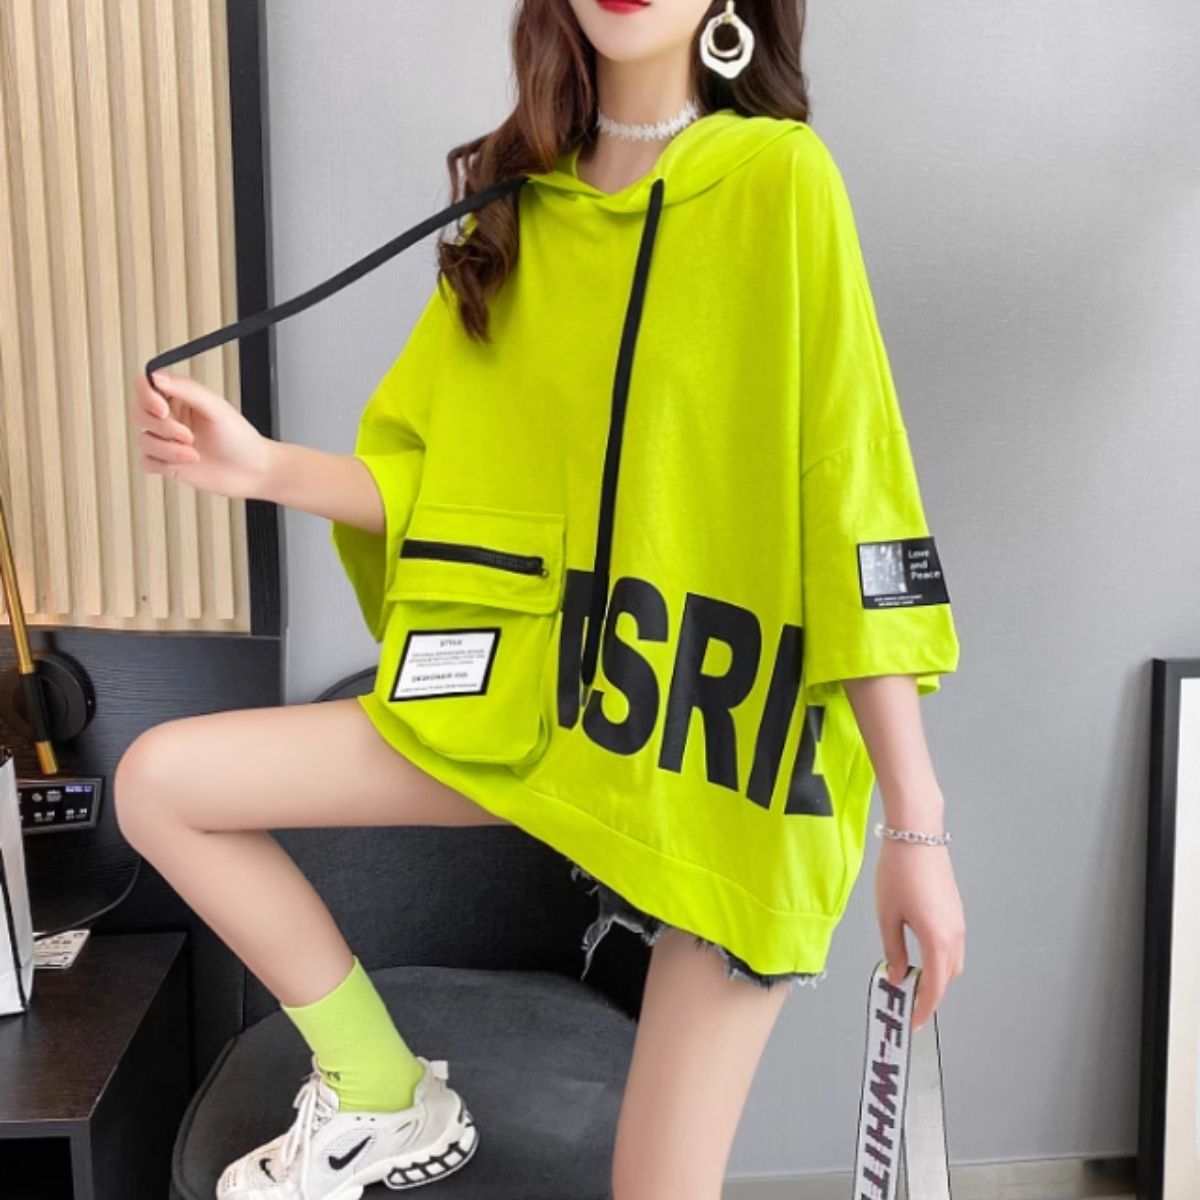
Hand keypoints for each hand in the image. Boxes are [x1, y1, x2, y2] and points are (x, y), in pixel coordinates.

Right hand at [131, 369, 272, 499]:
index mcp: (180, 397)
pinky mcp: (166, 463)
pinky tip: (185, 465)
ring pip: (144, 440)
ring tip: (194, 455)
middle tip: (188, 436)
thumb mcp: (216, 408)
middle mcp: (170, 417)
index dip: (147, 396)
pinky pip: (145, 461)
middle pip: (139, 413)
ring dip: (168, 450)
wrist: (251, 472)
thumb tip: (156, 376)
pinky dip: (163, 465)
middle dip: (163, 428)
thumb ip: (186, 389)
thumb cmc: (241, 439)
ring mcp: (167, 440)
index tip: (163, 409)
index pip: (145, 386)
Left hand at [875, 837, 965, 1033]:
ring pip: (953, 963)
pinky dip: (940, 959)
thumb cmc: (899, 872)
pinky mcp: (956, 912)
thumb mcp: (887, 915)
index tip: (912, 1022)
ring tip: (911, 980)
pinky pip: (953, 946)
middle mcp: (955, 935)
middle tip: (908, 1003)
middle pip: (947, 979)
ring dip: (937, 977)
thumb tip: (897, 975)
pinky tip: (920, 956)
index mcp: (937, 940)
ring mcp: (959, 923)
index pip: (934, 988)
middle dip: (930, 995)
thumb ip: (893, 950)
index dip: (924, 1009)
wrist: (917, 835)